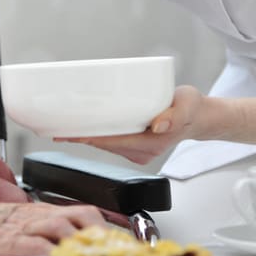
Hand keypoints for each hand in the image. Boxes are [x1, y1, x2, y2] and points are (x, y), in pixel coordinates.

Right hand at [0, 199, 104, 255]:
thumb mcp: (28, 225)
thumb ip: (51, 235)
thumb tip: (73, 250)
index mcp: (48, 213)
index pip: (87, 214)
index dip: (108, 229)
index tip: (123, 246)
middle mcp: (40, 216)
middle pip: (82, 216)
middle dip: (100, 234)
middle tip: (110, 252)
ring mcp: (24, 227)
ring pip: (60, 226)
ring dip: (79, 243)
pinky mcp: (7, 240)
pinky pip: (32, 244)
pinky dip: (48, 252)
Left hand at [56, 85, 206, 164]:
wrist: (199, 117)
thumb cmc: (192, 108)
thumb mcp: (187, 104)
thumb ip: (175, 115)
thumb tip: (158, 125)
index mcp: (152, 143)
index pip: (114, 142)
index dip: (92, 138)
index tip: (72, 135)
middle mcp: (143, 151)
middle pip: (105, 145)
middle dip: (81, 138)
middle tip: (56, 130)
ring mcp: (139, 151)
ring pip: (106, 145)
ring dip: (87, 136)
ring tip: (64, 127)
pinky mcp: (136, 146)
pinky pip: (112, 142)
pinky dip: (98, 135)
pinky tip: (84, 127)